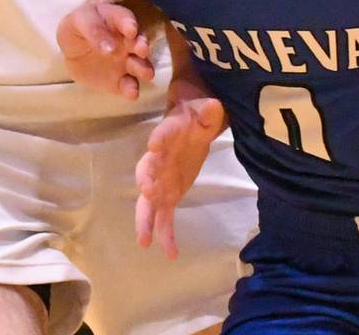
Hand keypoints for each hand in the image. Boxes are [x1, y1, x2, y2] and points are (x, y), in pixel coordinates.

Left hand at [56, 1, 153, 97]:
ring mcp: (126, 61)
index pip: (125, 19)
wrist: (70, 49)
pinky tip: (132, 93)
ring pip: (140, 65)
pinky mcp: (121, 80)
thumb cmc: (78, 27)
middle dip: (142, 46)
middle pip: (139, 43)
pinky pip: (128, 85)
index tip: (131, 31)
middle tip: (143, 50)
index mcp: (117, 20)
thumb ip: (94, 31)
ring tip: (147, 74)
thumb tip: (109, 48)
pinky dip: (132, 89)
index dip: (129, 24)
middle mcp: (127, 40)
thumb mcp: (79, 22)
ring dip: (144, 69)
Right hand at [135, 96, 226, 258]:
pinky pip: (164, 215)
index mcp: (168, 133)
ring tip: (144, 241)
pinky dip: (165, 233)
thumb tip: (214, 106)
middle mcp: (158, 158)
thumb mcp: (205, 109)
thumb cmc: (196, 115)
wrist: (189, 124)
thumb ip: (208, 110)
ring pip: (148, 201)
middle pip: (146, 170)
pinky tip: (170, 253)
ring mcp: (160, 179)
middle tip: (147, 191)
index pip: (161, 134)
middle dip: (146, 179)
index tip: (154, 145)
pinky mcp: (168, 193)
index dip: (158, 139)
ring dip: (145, 219)